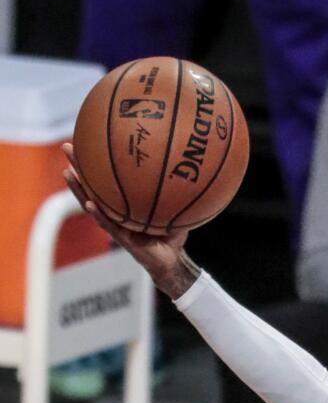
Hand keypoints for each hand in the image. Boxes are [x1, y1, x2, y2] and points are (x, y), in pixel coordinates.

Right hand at [61, 142, 193, 296]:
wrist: (172, 262)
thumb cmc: (172, 235)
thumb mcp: (175, 209)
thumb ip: (175, 191)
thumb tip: (186, 167)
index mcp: (124, 204)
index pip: (105, 180)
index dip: (95, 162)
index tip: (86, 140)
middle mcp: (115, 212)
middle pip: (92, 186)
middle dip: (78, 167)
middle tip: (67, 146)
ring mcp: (115, 225)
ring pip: (91, 204)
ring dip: (78, 189)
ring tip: (67, 172)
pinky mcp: (121, 239)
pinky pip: (108, 225)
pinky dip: (98, 215)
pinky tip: (89, 204)